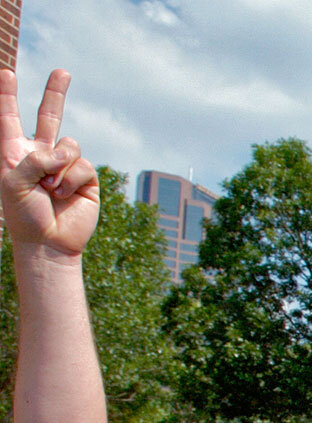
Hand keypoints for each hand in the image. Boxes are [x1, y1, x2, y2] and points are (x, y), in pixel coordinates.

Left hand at [0, 69, 97, 256]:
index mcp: (15, 153)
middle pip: (49, 116)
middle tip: (63, 71)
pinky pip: (82, 164)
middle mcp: (41, 154)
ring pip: (69, 144)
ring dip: (59, 167)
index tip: (6, 73)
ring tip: (50, 188)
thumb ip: (34, 159)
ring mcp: (65, 166)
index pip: (9, 118)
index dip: (7, 96)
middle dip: (55, 92)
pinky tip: (64, 194)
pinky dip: (72, 179)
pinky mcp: (85, 178)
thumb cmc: (23, 214)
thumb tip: (66, 153)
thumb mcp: (13, 182)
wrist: (49, 242)